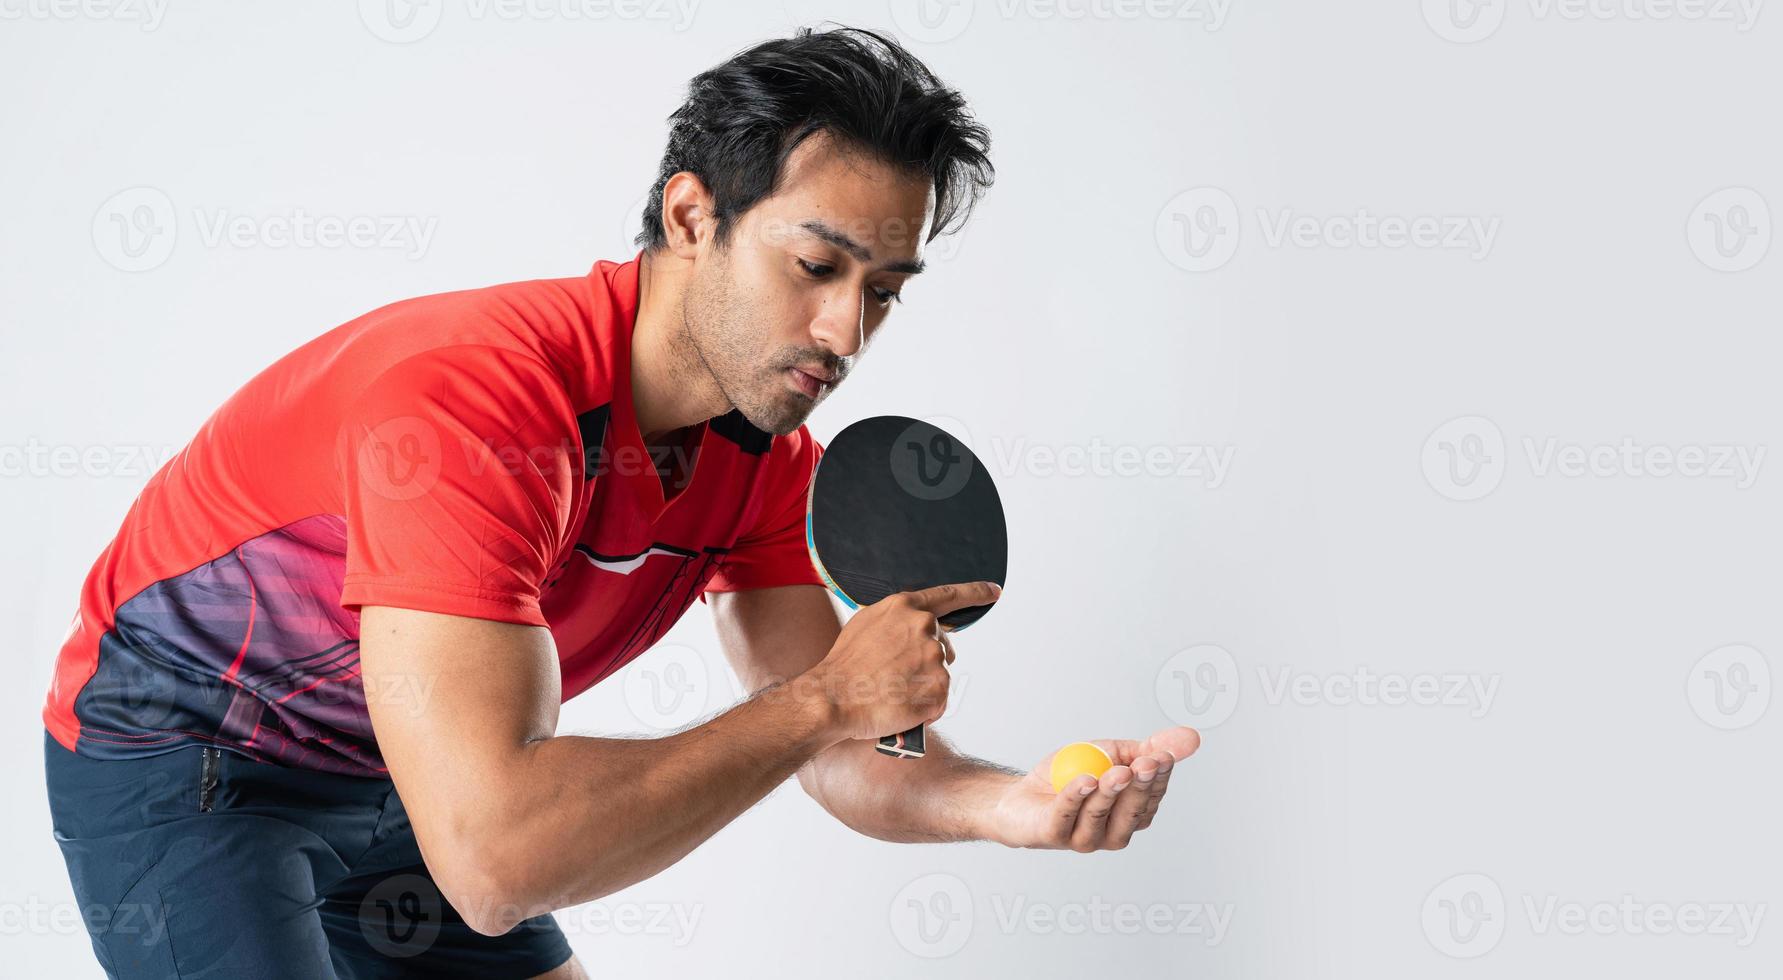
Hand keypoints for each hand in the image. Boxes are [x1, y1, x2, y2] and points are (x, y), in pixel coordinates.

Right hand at [798, 582, 997, 743]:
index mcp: (905, 608)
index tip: (993, 591)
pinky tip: (901, 708)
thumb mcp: (865, 625)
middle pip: (943, 645)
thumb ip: (895, 621)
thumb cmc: (844, 665)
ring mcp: (934, 658)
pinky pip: (938, 700)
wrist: (832, 698)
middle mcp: (924, 628)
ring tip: (892, 693)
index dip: (975, 593)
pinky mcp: (938, 689)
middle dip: (929, 660)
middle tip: (900, 676)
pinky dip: (924, 708)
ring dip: (922, 686)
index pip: (950, 595)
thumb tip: (909, 629)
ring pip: (938, 674)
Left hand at [986, 726, 1200, 851]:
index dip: (1160, 777)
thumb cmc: (1068, 776)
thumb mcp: (1110, 754)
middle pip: (1132, 811)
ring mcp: (1085, 839)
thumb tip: (1192, 737)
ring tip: (1116, 772)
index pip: (1153, 797)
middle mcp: (1113, 832)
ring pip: (1101, 815)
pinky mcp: (1054, 835)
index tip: (1164, 755)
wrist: (1019, 796)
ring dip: (1110, 792)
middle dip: (1140, 786)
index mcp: (1132, 814)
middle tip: (1146, 764)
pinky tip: (1084, 781)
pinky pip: (1067, 814)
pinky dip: (1076, 796)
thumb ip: (1147, 748)